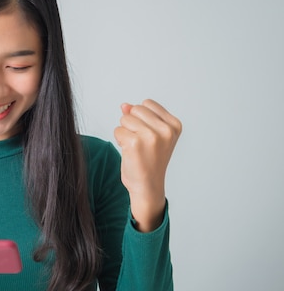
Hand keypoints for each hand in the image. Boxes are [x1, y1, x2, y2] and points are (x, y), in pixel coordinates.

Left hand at [114, 99, 181, 231]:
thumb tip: (124, 105)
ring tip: (136, 148)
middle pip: (135, 109)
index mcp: (174, 125)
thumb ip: (140, 116)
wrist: (147, 186)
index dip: (141, 118)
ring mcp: (151, 136)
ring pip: (124, 119)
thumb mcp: (151, 134)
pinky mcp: (135, 143)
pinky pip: (117, 131)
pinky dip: (119, 141)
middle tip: (140, 143)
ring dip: (125, 133)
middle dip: (132, 124)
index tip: (149, 136)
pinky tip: (129, 153)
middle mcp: (165, 130)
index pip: (147, 103)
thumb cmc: (149, 160)